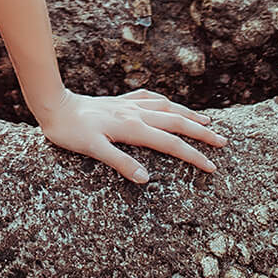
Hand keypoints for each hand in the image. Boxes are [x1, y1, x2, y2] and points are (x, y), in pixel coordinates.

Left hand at [35, 87, 227, 184]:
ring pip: (167, 108)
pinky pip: (149, 99)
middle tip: (223, 141)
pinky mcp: (120, 101)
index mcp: (133, 128)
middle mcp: (136, 114)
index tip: (212, 166)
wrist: (54, 106)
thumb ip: (120, 162)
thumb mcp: (92, 150)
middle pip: (176, 123)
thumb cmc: (71, 131)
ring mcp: (129, 106)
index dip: (194, 155)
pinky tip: (167, 104)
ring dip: (188, 115)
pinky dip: (164, 102)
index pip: (171, 144)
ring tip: (207, 121)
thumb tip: (146, 179)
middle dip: (202, 133)